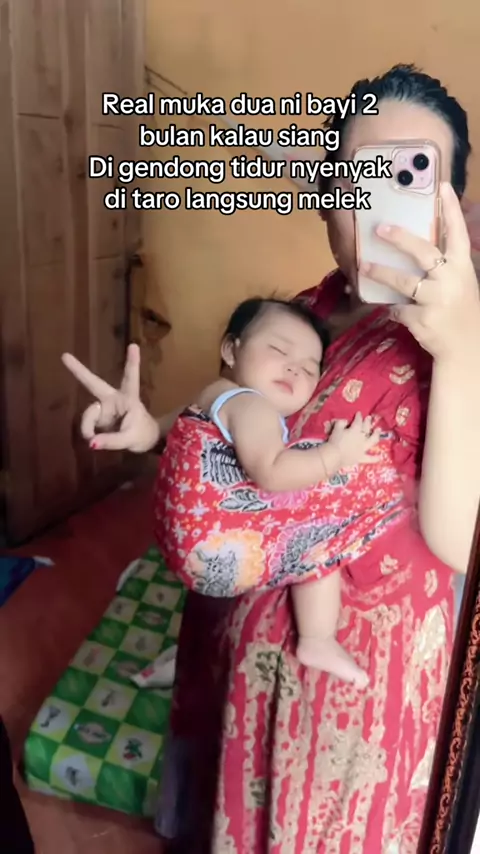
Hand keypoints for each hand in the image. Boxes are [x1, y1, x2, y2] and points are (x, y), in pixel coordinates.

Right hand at [61, 344, 160, 451]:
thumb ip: (112, 440)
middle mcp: (113, 399)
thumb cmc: (143, 434)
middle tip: (65, 356)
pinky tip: (94, 441)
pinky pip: (88, 426)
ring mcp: (104, 408)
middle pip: (94, 383)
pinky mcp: (99, 419)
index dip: (132, 362)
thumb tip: (91, 442)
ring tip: (94, 440)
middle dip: (80, 370)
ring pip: (89, 415)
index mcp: (128, 398)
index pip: (130, 378)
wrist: (144, 442)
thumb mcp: (131, 438)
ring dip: (89, 427)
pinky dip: (89, 434)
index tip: (134, 345)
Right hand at [328, 413, 381, 466]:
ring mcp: (363, 448)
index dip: (359, 416)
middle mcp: (362, 438)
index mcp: (355, 429)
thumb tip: (345, 421)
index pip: (358, 421)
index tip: (359, 413)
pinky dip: (375, 458)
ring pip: (373, 440)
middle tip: (369, 418)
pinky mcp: (361, 457)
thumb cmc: (334, 441)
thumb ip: (341, 423)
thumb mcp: (336, 428)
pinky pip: (370, 458)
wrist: (335, 456)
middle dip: (368, 422)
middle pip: (366, 428)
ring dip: (376, 435)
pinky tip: (380, 457)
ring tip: (378, 430)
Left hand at [359, 182, 479, 361]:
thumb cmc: (460, 309)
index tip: (443, 187)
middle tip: (380, 228)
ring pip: (402, 282)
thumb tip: (415, 244)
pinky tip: (394, 309)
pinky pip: (398, 308)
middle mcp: (451, 280)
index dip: (451, 210)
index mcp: (462, 267)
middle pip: (423, 252)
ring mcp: (436, 300)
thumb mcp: (460, 282)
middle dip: (400, 239)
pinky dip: (393, 308)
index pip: (458, 233)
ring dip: (380, 273)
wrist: (466, 347)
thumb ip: (443, 265)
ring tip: (364, 265)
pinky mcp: (422, 320)